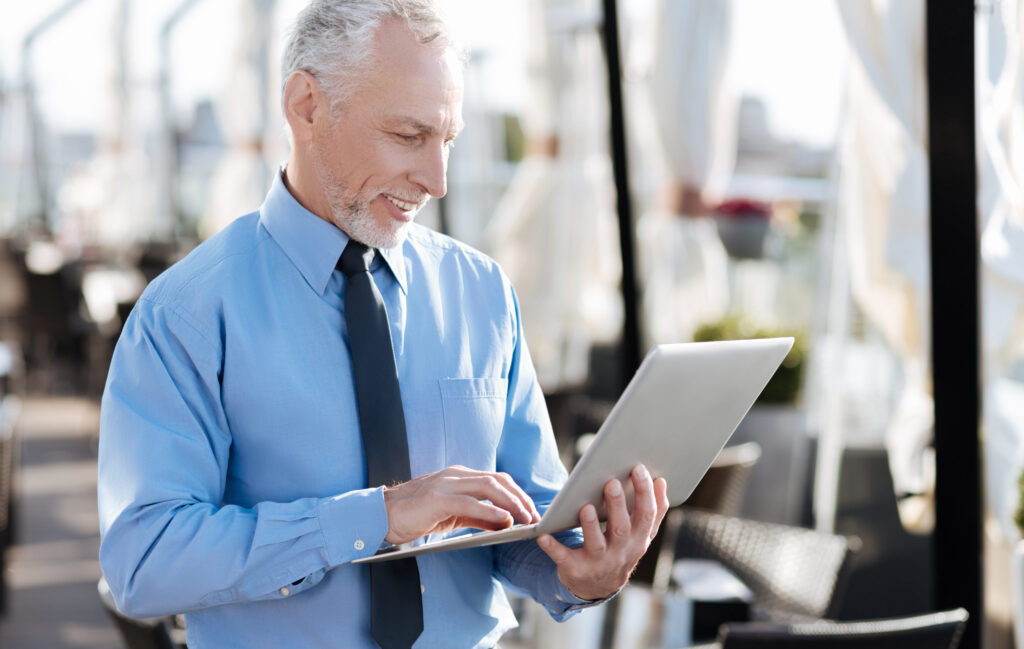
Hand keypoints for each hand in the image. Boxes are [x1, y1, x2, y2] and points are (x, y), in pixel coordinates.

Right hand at [382, 465, 540, 544]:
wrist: (381, 515)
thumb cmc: (416, 515)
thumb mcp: (452, 514)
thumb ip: (477, 516)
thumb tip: (504, 522)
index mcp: (459, 476)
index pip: (496, 479)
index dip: (517, 493)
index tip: (531, 510)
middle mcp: (455, 475)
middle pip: (497, 480)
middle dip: (520, 498)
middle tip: (534, 516)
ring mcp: (446, 484)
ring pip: (488, 487)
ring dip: (511, 503)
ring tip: (524, 518)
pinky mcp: (437, 498)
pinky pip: (469, 502)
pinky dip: (489, 510)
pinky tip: (503, 520)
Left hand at [537, 463, 669, 600]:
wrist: (598, 586)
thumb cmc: (620, 548)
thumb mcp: (639, 534)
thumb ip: (652, 511)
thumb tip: (661, 481)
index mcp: (639, 539)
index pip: (646, 515)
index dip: (644, 492)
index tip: (638, 468)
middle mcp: (621, 552)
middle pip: (621, 528)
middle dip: (618, 505)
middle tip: (611, 482)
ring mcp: (598, 562)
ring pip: (596, 544)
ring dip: (591, 526)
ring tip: (585, 507)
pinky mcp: (575, 569)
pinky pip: (563, 558)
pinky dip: (553, 547)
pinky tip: (544, 536)